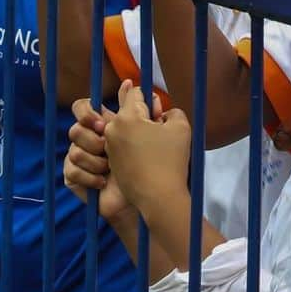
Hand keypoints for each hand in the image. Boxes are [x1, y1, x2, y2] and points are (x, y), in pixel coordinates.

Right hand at [64, 98, 137, 223]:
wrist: (140, 199)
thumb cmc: (144, 165)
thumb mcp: (145, 133)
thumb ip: (138, 107)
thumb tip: (130, 82)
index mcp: (101, 125)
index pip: (81, 107)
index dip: (86, 112)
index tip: (101, 124)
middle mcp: (87, 139)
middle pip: (74, 129)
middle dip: (92, 141)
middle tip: (106, 150)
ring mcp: (78, 158)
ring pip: (74, 150)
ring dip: (96, 162)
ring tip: (110, 169)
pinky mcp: (72, 177)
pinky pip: (71, 170)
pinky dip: (90, 177)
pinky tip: (103, 182)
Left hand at [103, 80, 191, 215]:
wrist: (160, 198)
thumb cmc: (171, 161)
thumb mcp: (180, 126)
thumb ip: (171, 110)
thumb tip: (161, 114)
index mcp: (126, 117)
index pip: (135, 92)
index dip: (151, 100)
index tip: (159, 115)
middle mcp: (112, 130)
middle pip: (128, 112)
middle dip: (144, 118)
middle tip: (159, 133)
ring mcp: (110, 149)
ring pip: (126, 130)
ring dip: (139, 134)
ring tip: (155, 149)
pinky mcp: (112, 164)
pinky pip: (124, 147)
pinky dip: (135, 149)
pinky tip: (148, 162)